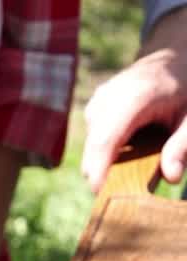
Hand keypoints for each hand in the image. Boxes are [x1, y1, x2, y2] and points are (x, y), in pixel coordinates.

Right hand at [82, 9, 186, 191]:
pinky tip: (131, 149)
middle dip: (105, 174)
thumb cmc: (185, 88)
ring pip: (91, 148)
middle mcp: (109, 96)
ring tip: (138, 161)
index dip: (98, 171)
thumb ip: (183, 146)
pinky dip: (107, 154)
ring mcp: (98, 101)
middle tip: (130, 191)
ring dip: (109, 164)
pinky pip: (93, 141)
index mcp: (136, 95)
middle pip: (93, 148)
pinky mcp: (93, 109)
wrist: (174, 57)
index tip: (102, 196)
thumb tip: (172, 177)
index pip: (105, 139)